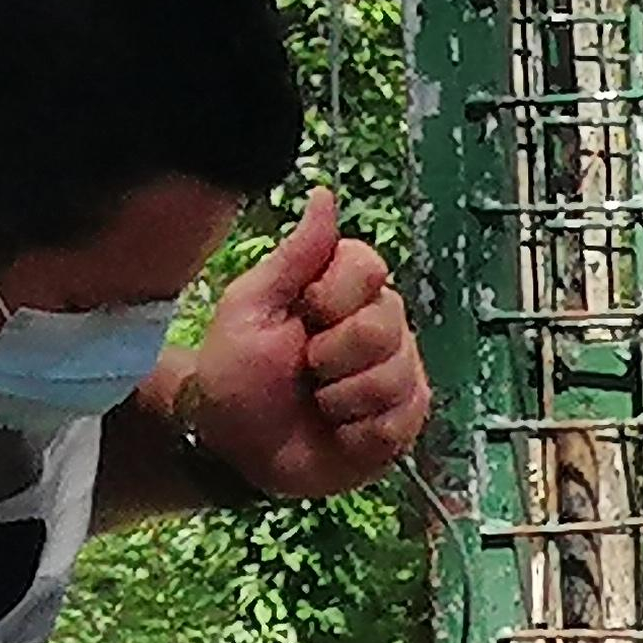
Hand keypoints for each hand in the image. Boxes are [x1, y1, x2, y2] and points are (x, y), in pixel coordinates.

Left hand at [167, 187, 431, 503]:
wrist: (237, 447)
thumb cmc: (237, 373)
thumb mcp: (251, 306)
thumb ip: (295, 254)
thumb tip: (324, 195)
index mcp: (342, 289)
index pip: (370, 266)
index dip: (334, 296)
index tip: (303, 315)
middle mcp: (381, 324)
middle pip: (384, 326)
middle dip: (332, 357)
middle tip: (305, 370)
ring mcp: (398, 373)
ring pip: (395, 377)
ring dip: (342, 399)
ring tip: (319, 404)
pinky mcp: (405, 421)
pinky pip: (400, 421)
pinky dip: (359, 433)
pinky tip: (339, 431)